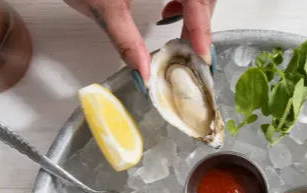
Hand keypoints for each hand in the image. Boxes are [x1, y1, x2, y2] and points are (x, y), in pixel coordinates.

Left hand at [63, 0, 216, 80]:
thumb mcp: (103, 7)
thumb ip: (126, 40)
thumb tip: (144, 71)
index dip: (203, 28)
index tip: (202, 54)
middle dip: (201, 24)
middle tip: (192, 52)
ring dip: (195, 12)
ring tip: (179, 33)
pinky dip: (185, 1)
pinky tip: (168, 10)